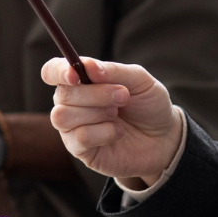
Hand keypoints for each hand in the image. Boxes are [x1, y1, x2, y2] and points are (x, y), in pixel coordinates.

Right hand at [42, 57, 182, 186]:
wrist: (165, 138)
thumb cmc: (149, 104)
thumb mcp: (139, 80)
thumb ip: (113, 70)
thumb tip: (86, 65)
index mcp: (81, 81)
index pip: (52, 71)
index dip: (58, 71)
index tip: (75, 75)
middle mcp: (72, 103)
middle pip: (62, 94)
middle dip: (94, 93)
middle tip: (123, 95)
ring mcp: (73, 128)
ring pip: (62, 117)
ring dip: (95, 112)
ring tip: (117, 114)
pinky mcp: (81, 151)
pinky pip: (79, 138)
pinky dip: (103, 132)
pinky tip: (118, 132)